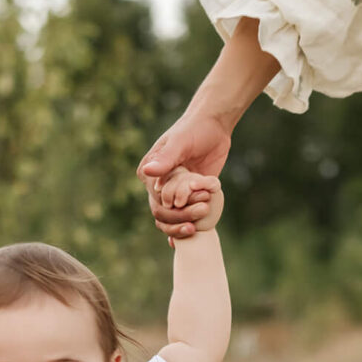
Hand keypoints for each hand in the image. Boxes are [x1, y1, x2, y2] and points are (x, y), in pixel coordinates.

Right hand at [138, 110, 233, 239]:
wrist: (214, 125)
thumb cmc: (194, 129)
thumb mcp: (180, 142)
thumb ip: (165, 159)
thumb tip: (148, 172)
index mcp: (149, 174)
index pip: (155, 202)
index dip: (172, 209)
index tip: (189, 203)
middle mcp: (158, 186)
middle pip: (163, 215)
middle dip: (181, 218)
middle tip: (202, 210)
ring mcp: (174, 193)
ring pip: (173, 220)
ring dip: (185, 224)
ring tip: (201, 221)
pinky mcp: (189, 196)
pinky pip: (186, 216)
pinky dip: (187, 228)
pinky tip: (194, 237)